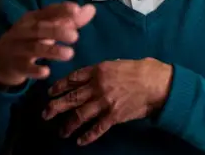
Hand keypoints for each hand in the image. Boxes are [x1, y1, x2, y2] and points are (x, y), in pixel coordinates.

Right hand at [0, 2, 95, 86]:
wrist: (0, 60)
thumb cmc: (30, 39)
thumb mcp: (47, 27)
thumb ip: (70, 20)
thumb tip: (91, 9)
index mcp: (33, 18)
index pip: (47, 11)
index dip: (61, 9)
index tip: (76, 9)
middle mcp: (24, 30)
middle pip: (40, 28)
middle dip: (57, 31)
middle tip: (75, 36)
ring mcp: (18, 48)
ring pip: (34, 48)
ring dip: (52, 51)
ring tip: (69, 54)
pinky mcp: (15, 65)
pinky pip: (25, 67)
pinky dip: (35, 69)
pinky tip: (46, 72)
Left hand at [42, 57, 172, 144]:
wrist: (158, 84)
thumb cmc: (143, 70)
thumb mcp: (119, 63)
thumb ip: (105, 69)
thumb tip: (96, 74)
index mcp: (99, 70)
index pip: (73, 78)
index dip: (60, 86)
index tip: (51, 91)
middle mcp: (98, 86)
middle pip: (71, 98)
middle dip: (56, 107)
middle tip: (45, 114)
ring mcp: (105, 102)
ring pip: (80, 115)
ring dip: (68, 125)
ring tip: (61, 131)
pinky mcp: (114, 116)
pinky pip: (97, 128)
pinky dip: (88, 136)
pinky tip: (80, 141)